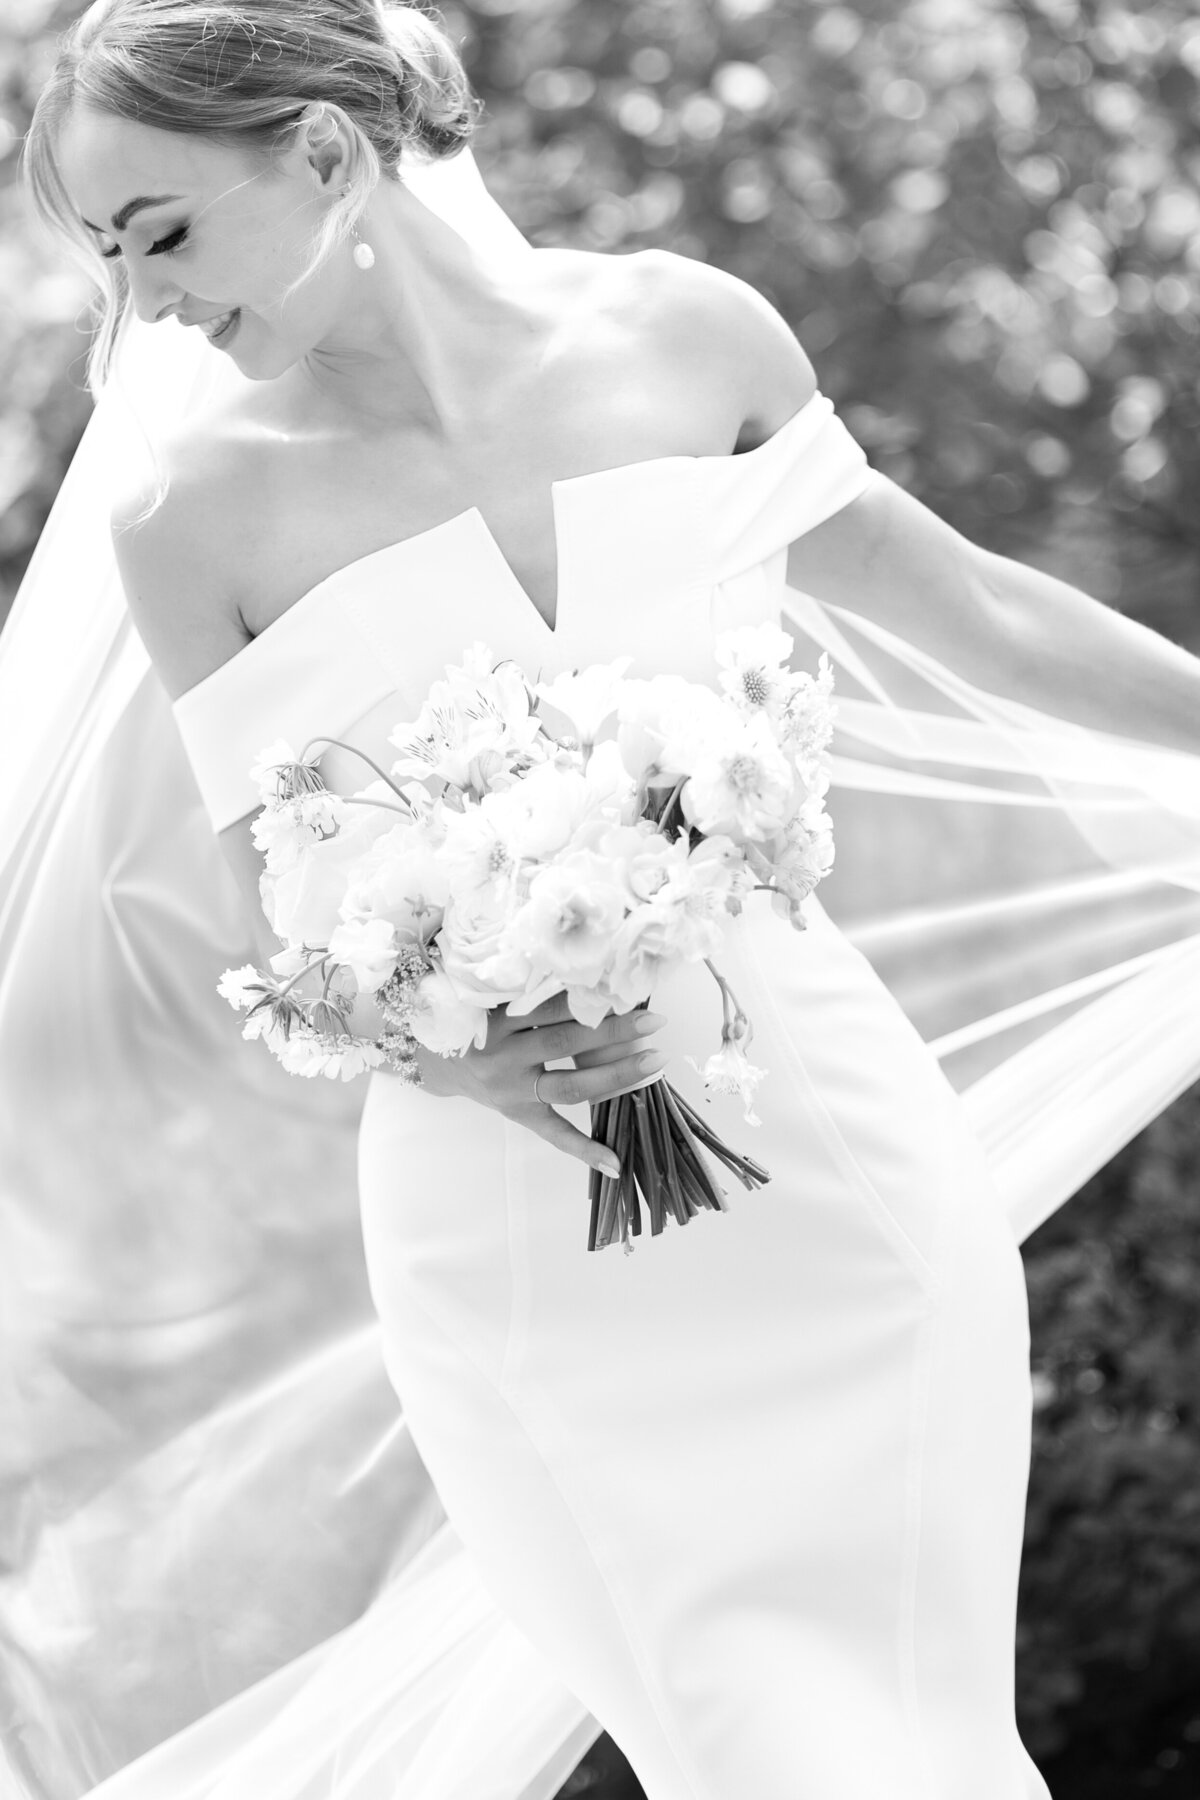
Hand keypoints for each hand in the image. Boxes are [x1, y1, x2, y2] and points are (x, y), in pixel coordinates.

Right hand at [413, 993, 667, 1175]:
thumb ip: (533, 989)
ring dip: (616, 1076)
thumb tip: (595, 975)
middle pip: (567, 1043)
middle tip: (655, 1022)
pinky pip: (554, 1133)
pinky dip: (585, 1149)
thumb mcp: (494, 997)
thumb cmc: (475, 1019)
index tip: (628, 988)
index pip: (552, 1007)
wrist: (437, 1059)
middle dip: (614, 1032)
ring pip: (570, 1086)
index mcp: (499, 1019)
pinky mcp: (518, 1114)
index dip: (590, 998)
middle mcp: (504, 1055)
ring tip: (654, 1062)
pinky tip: (615, 1162)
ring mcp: (512, 1089)